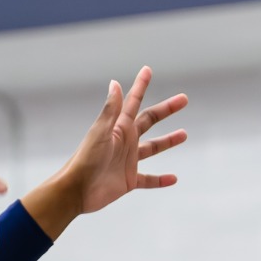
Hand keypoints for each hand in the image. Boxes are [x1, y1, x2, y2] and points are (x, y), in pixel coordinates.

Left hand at [67, 67, 186, 214]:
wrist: (76, 190)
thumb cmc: (86, 159)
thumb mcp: (101, 132)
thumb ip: (111, 109)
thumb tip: (115, 83)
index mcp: (118, 127)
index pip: (133, 102)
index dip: (140, 86)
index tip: (147, 70)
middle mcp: (125, 141)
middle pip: (149, 121)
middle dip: (165, 110)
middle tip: (184, 99)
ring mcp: (127, 160)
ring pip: (152, 148)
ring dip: (167, 141)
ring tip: (184, 134)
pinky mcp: (128, 180)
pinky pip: (148, 179)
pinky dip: (160, 180)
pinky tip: (173, 178)